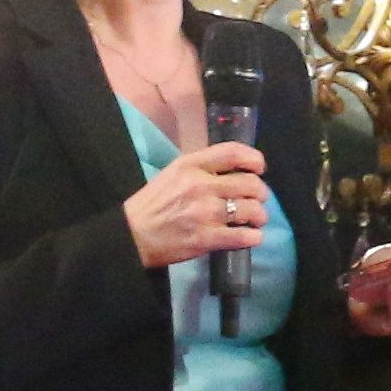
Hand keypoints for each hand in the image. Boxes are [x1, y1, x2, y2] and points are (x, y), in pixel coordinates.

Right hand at [123, 140, 272, 272]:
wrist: (130, 235)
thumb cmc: (152, 204)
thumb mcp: (173, 174)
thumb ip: (202, 169)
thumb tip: (237, 171)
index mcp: (190, 165)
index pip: (233, 153)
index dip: (254, 159)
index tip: (259, 169)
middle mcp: (200, 185)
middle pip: (251, 184)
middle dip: (260, 194)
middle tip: (255, 201)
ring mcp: (205, 212)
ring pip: (253, 210)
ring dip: (259, 216)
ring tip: (254, 221)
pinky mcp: (207, 238)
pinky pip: (245, 236)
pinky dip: (253, 237)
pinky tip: (249, 236)